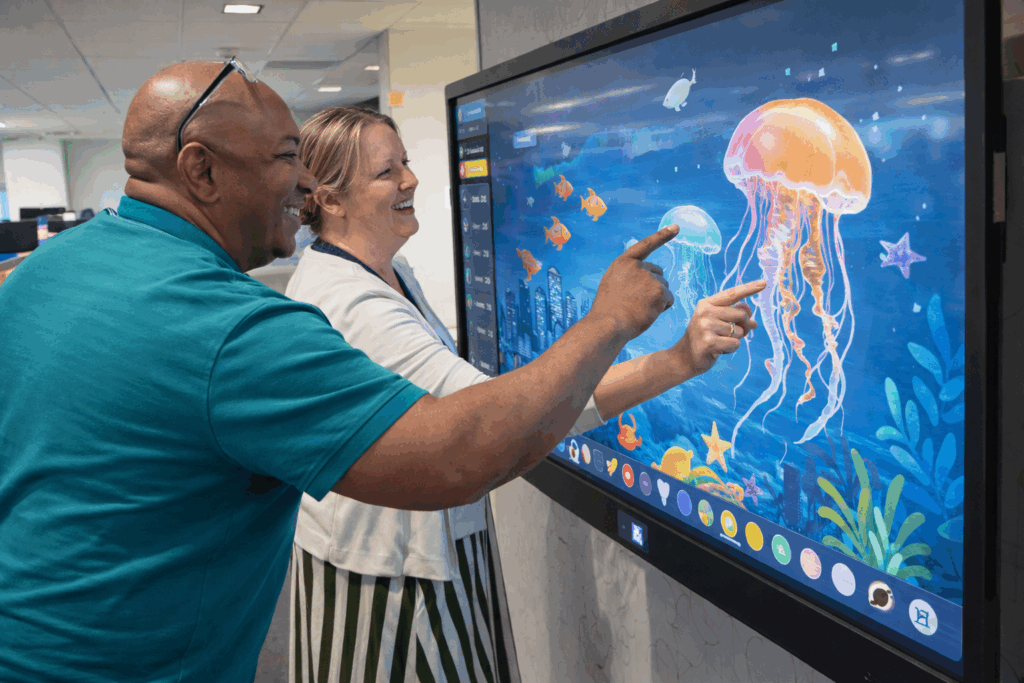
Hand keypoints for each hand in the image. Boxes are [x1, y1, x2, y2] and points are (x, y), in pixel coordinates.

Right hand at [588, 225, 676, 339]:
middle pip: (658, 274)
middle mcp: (638, 266)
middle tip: (638, 302)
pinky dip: (662, 308)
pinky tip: (648, 313)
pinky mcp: (660, 291)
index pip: (645, 245)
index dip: (662, 236)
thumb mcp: (612, 284)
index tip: (677, 227)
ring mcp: (650, 278)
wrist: (608, 324)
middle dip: (654, 287)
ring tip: (639, 309)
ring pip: (664, 288)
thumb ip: (628, 276)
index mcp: (623, 263)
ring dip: (657, 299)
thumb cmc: (608, 310)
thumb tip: (649, 279)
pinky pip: (669, 299)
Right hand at [671, 280, 766, 376]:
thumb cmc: (703, 338)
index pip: (732, 294)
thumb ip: (733, 319)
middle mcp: (705, 312)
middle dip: (744, 326)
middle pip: (742, 314)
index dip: (749, 288)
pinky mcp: (709, 342)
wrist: (684, 358)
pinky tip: (718, 350)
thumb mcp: (717, 324)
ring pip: (740, 331)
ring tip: (719, 342)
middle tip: (734, 334)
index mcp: (706, 304)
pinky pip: (735, 343)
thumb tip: (754, 323)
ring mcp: (706, 326)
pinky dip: (731, 349)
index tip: (764, 283)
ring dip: (735, 340)